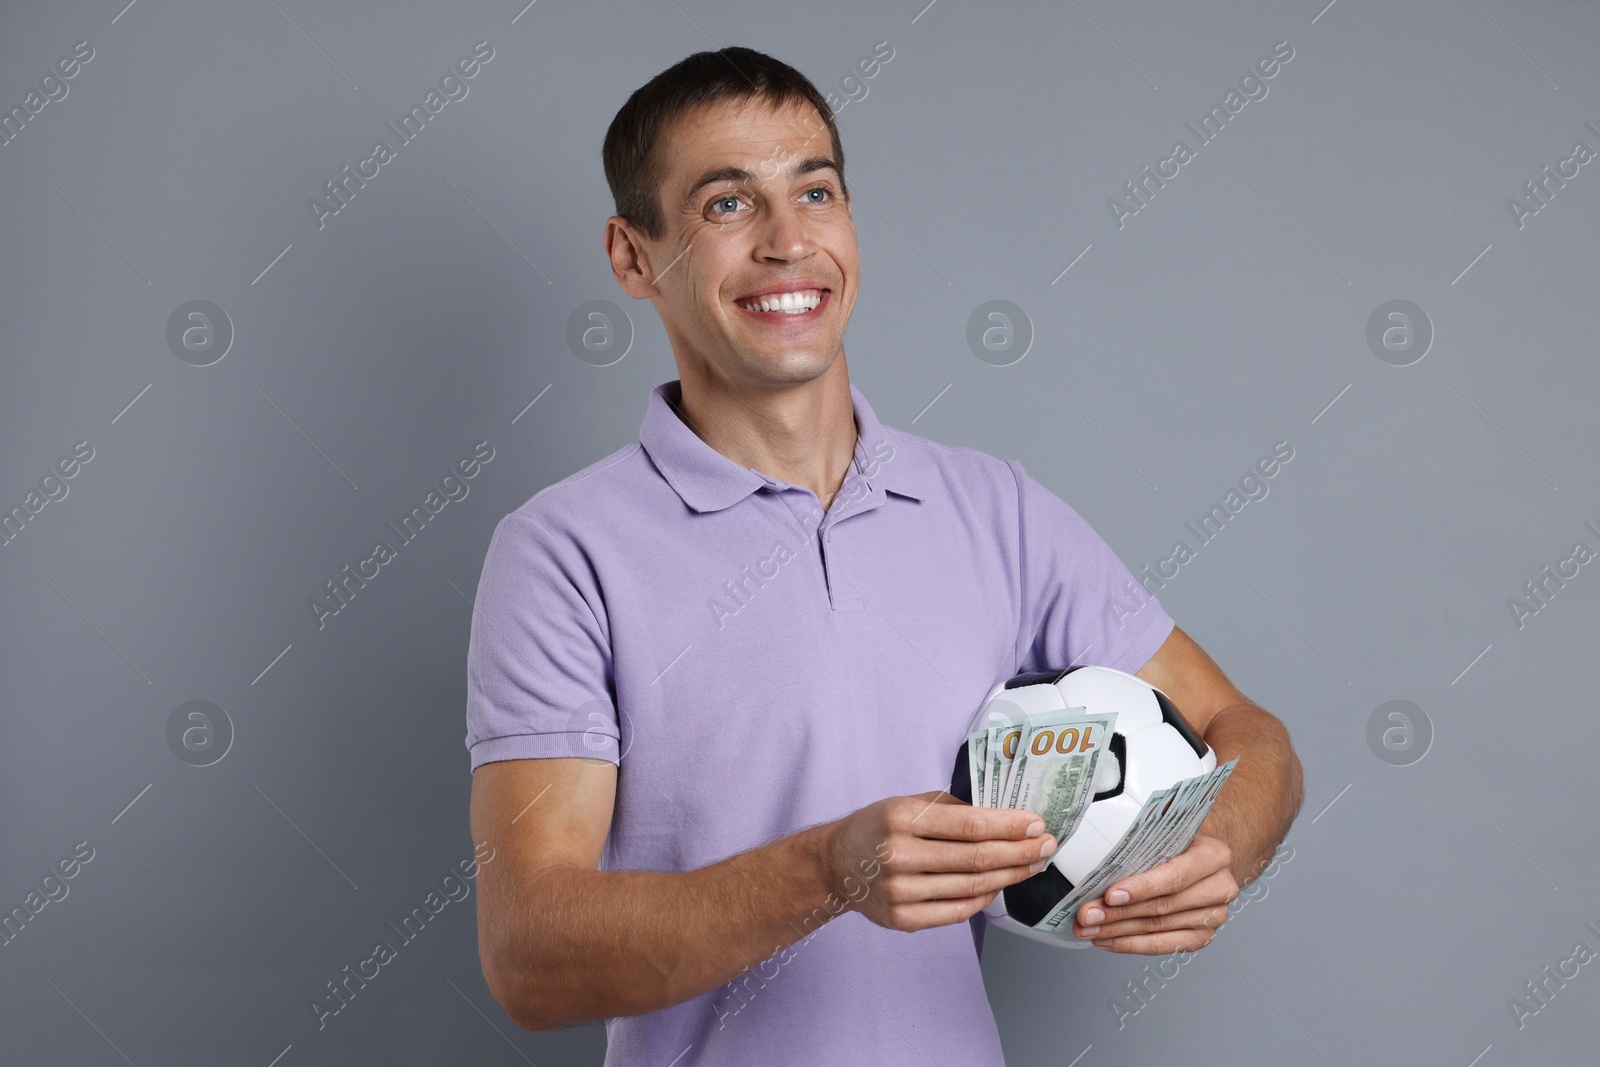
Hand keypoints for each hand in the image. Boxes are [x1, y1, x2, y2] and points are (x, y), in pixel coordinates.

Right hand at [827, 791, 1056, 932]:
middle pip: (976, 858)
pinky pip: (957, 911)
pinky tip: (1000, 884)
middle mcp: (899, 855)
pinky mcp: (902, 919)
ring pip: (971, 887)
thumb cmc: (877, 827)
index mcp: (902, 818)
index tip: (1036, 824)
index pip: (970, 825)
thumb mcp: (908, 802)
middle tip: (1045, 846)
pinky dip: (984, 898)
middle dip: (1020, 852)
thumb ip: (952, 809)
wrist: (835, 864)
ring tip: (1032, 864)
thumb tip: (1005, 818)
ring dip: (1010, 876)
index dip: (1009, 826)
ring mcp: (899, 892)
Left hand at [1070, 834, 1236, 953]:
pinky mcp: (1201, 937)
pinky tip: (1106, 940)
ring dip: (1117, 930)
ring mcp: (1213, 916)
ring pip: (1157, 928)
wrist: (1202, 861)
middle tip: (1087, 915)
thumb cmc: (1179, 844)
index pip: (1176, 876)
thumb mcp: (1167, 832)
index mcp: (1214, 856)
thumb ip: (1144, 841)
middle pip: (1162, 906)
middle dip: (1118, 913)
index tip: (1111, 895)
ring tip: (1088, 928)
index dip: (1142, 888)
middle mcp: (1219, 888)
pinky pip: (1161, 946)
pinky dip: (1129, 944)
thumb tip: (1098, 852)